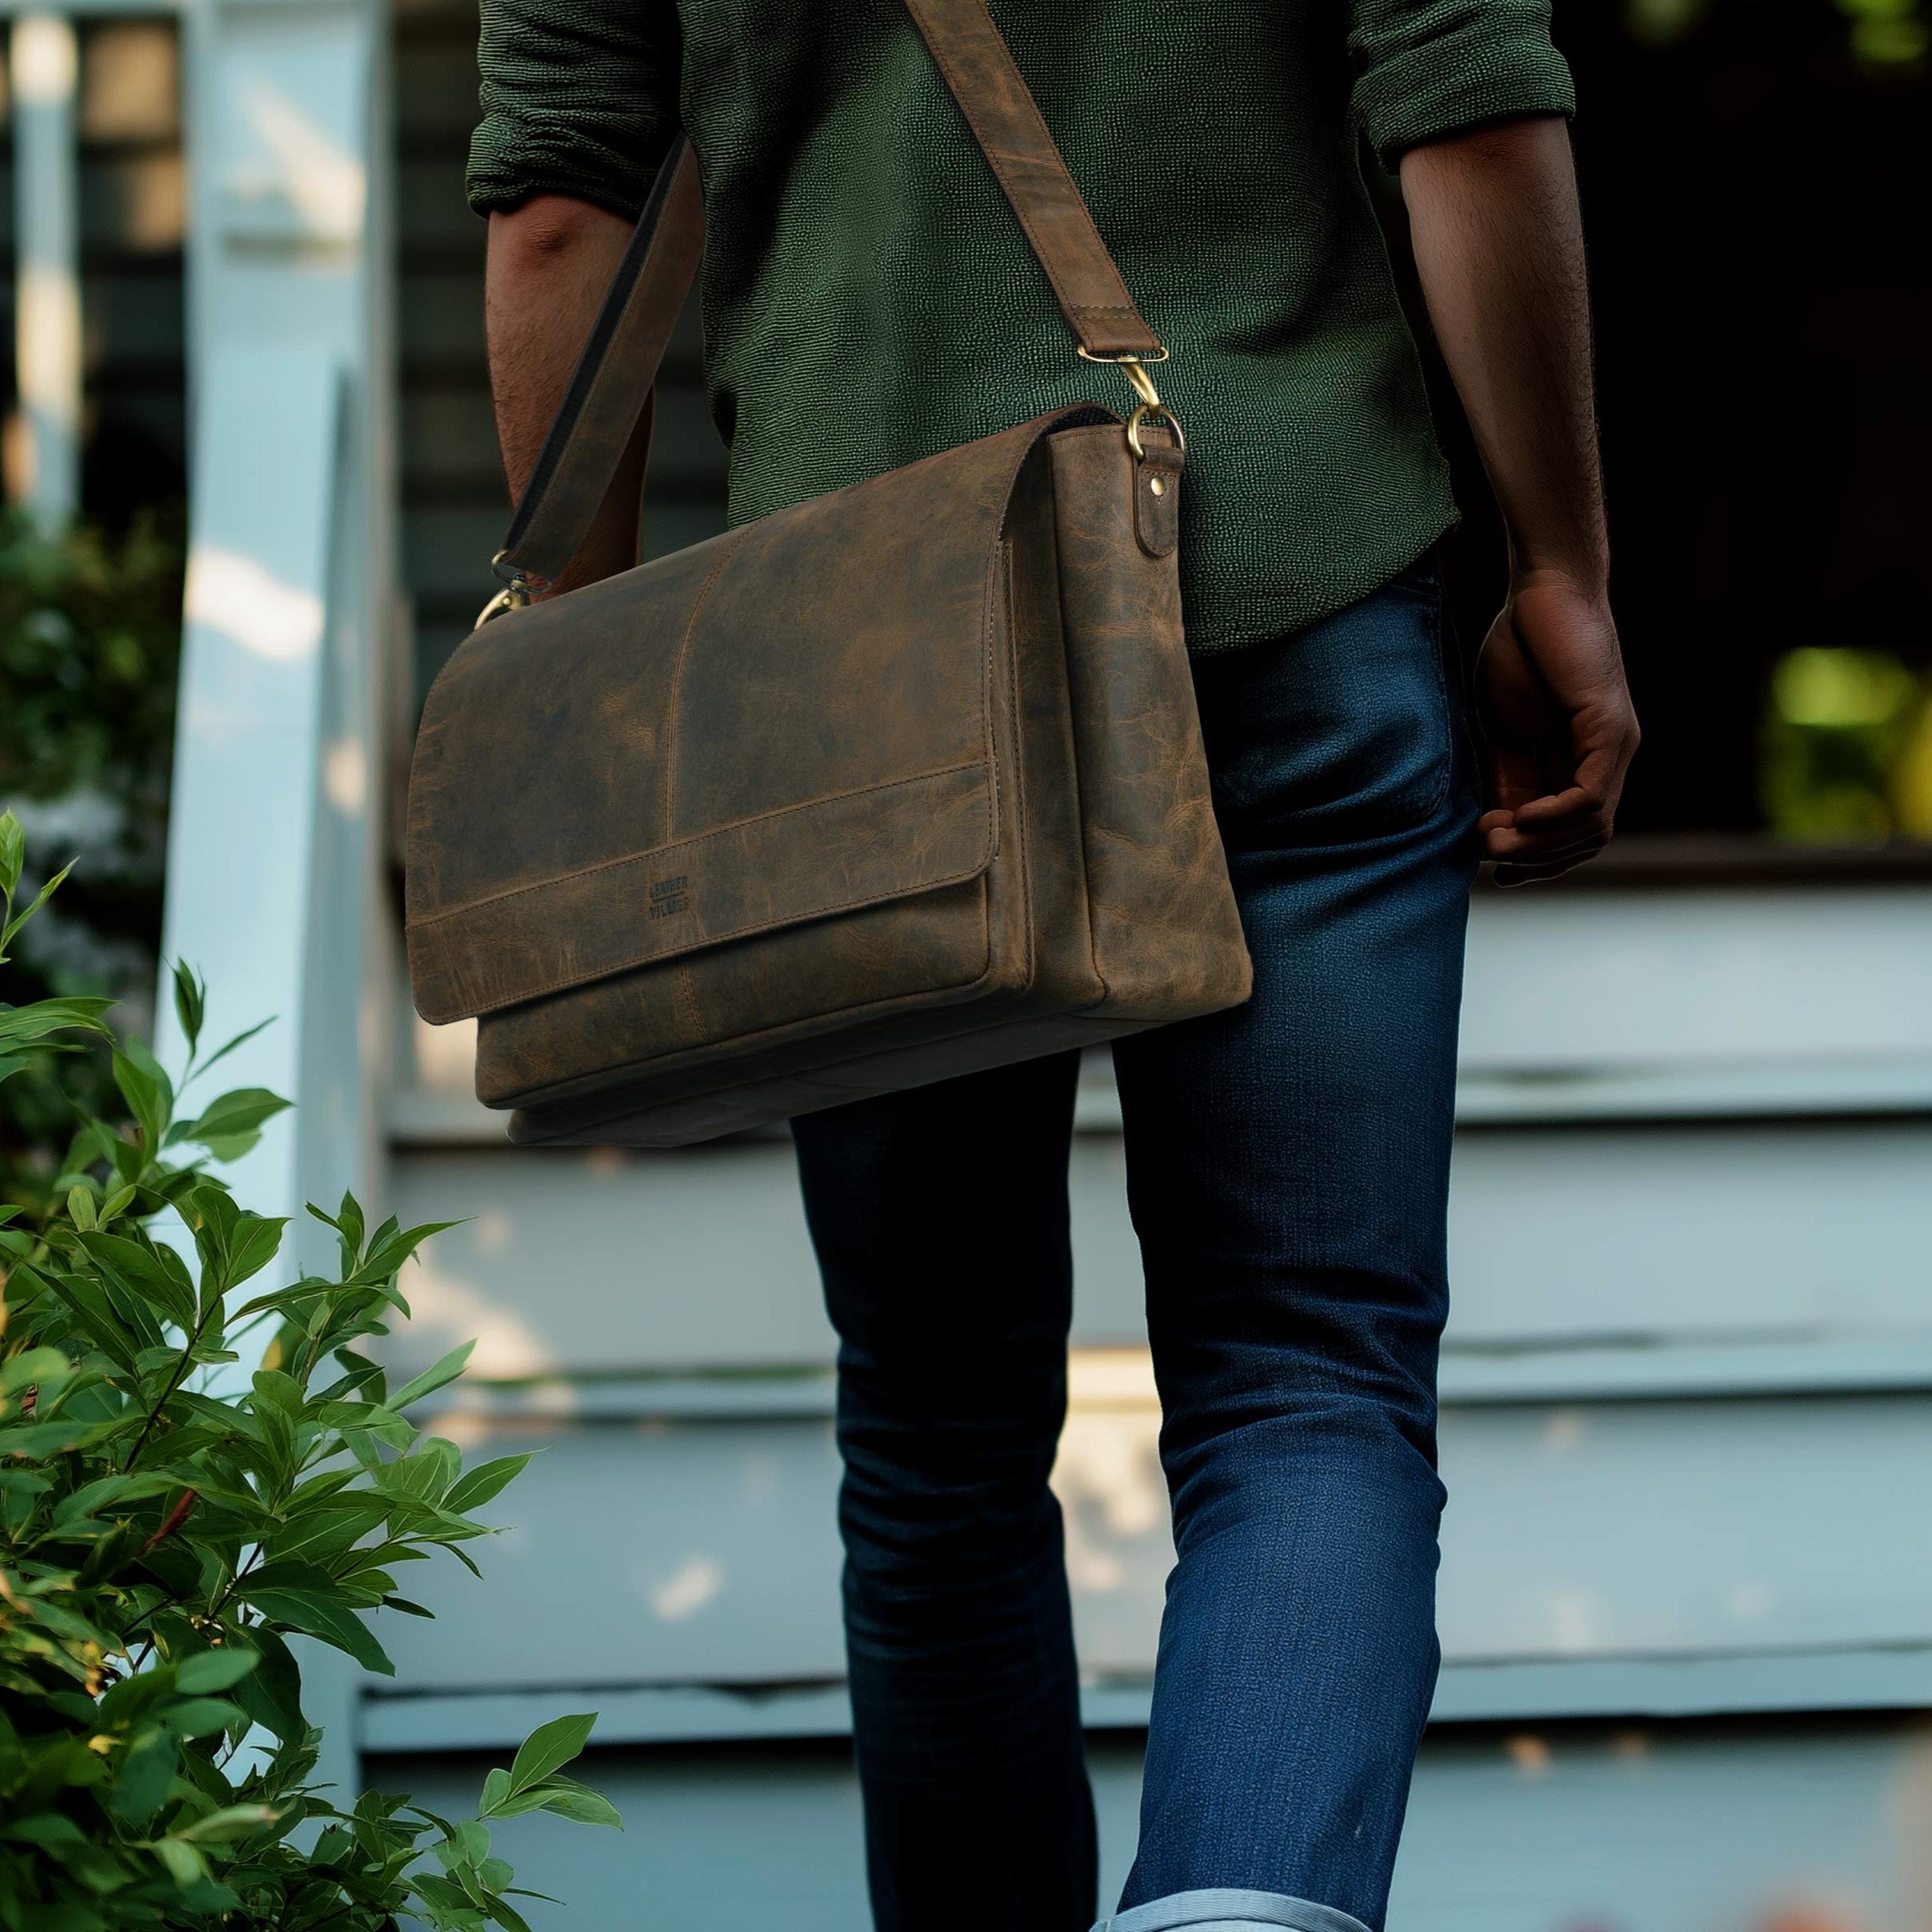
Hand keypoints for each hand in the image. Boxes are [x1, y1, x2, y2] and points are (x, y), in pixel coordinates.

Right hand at [1473, 568, 1638, 884]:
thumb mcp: (1503, 726)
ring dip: (1539, 845)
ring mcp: (1615, 746)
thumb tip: (1499, 826)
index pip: (1572, 832)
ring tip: (1495, 838)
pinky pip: (1589, 796)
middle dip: (1534, 858)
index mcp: (1583, 760)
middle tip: (1487, 851)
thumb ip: (1506, 774)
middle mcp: (1608, 759)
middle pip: (1584, 840)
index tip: (1491, 863)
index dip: (1535, 859)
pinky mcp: (1609, 728)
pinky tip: (1517, 816)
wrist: (1544, 589)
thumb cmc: (1521, 647)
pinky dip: (1553, 817)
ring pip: (1590, 827)